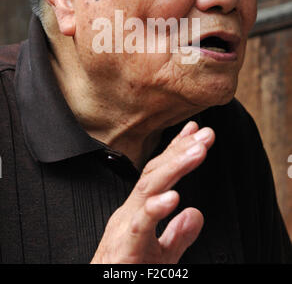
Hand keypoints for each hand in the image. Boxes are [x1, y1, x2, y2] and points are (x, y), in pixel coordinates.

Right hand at [90, 121, 214, 263]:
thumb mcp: (161, 257)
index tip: (196, 132)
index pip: (159, 174)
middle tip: (205, 134)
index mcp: (138, 212)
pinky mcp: (123, 248)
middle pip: (155, 173)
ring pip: (147, 189)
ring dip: (174, 168)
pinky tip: (173, 197)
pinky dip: (155, 209)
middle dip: (181, 150)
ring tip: (197, 152)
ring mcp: (124, 227)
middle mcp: (129, 213)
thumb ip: (177, 235)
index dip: (177, 151)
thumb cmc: (128, 274)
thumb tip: (195, 213)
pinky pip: (139, 226)